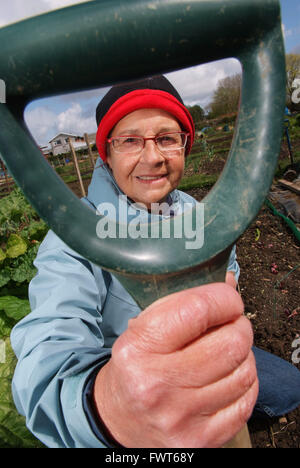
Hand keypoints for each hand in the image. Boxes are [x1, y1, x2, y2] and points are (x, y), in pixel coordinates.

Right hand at [94, 283, 257, 447]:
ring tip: (227, 351)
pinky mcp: (201, 440)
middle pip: (230, 343)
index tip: (229, 298)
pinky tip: (229, 377)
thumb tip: (228, 283)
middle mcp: (158, 385)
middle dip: (239, 326)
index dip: (224, 298)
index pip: (197, 310)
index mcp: (138, 348)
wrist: (118, 419)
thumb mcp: (143, 328)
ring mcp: (181, 416)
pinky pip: (246, 402)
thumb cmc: (134, 367)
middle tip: (232, 324)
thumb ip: (183, 303)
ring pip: (243, 372)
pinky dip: (245, 383)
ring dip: (243, 354)